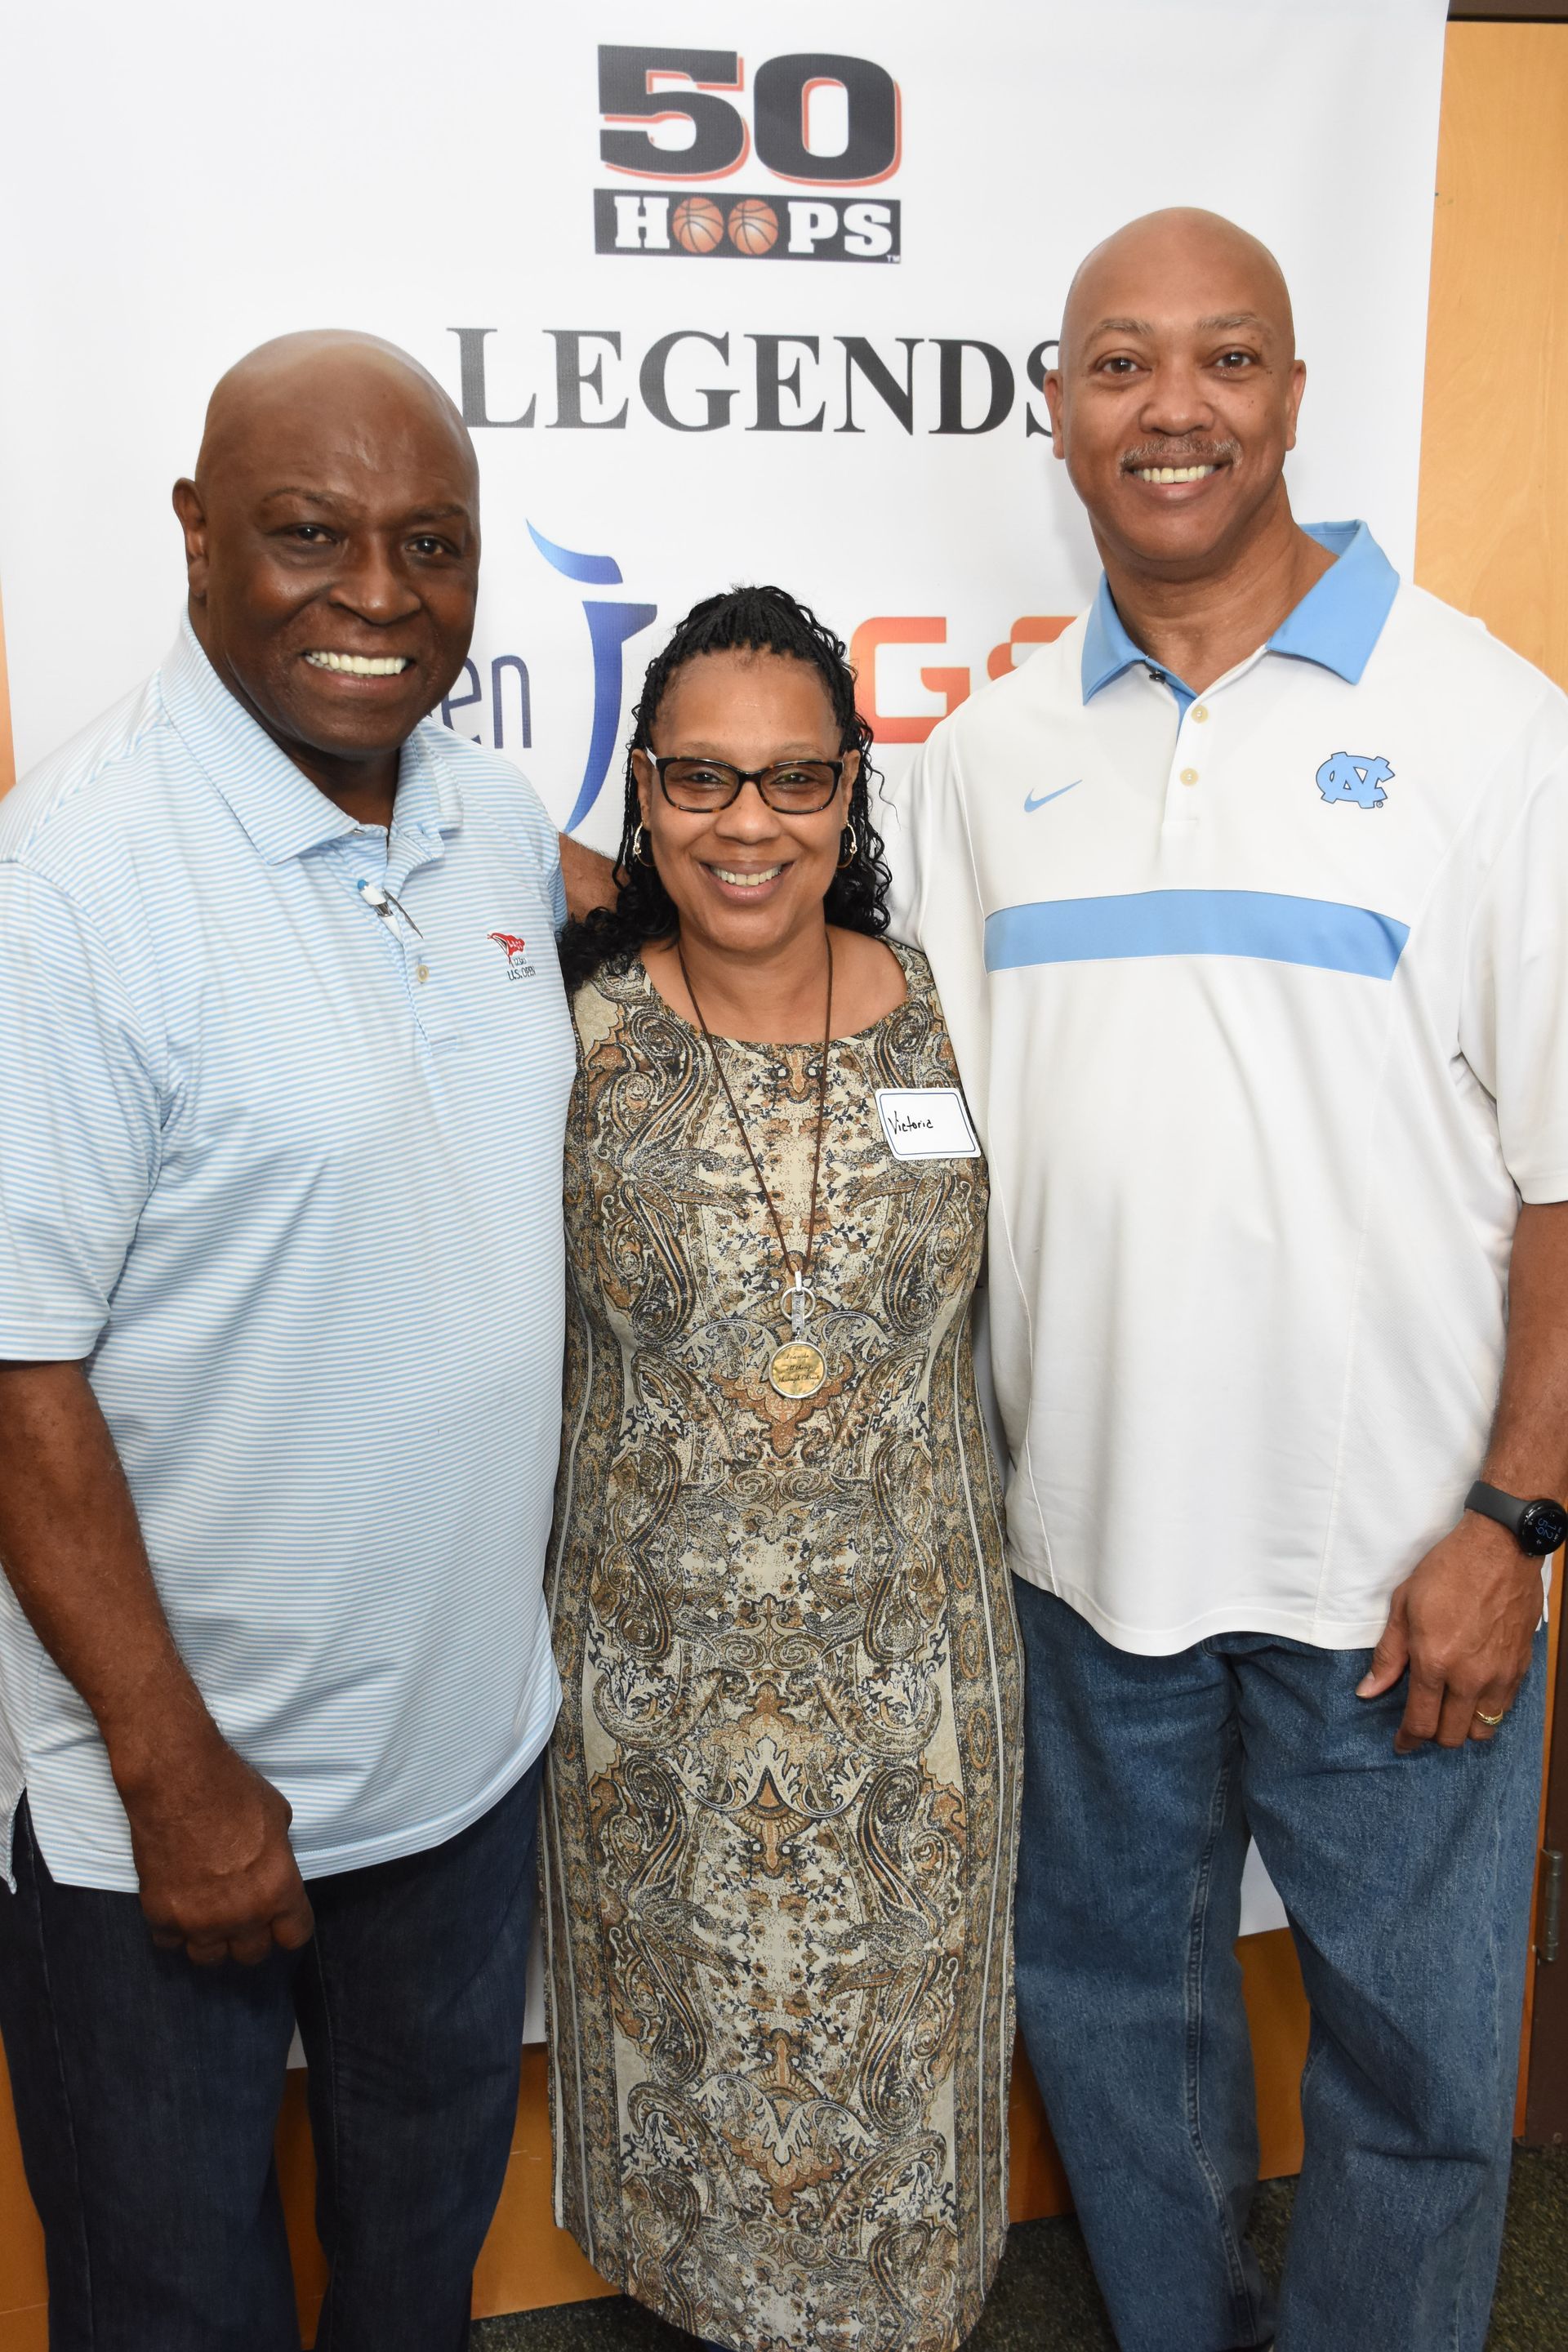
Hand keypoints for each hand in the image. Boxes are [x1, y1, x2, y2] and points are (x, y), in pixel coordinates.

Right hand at [114, 1729, 314, 1964]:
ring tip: (210, 1919)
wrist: (177, 1780)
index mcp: (278, 1890)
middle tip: (244, 1916)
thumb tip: (270, 1868)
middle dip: (252, 1937)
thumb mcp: (277, 1819)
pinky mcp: (160, 1915)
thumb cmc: (233, 1789)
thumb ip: (276, 1857)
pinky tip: (178, 1908)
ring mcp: (198, 1920)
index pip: (295, 1937)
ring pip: (210, 1959)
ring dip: (213, 1941)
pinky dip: (175, 1931)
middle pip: (253, 1955)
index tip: (282, 1920)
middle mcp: (242, 1915)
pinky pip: (170, 1943)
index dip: (289, 1927)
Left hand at [1357, 1513, 1542, 1751]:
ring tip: (1449, 1712)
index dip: (1407, 1739)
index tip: (1401, 1744)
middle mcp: (1470, 1677)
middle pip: (1452, 1735)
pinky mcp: (1520, 1667)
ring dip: (1463, 1728)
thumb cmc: (1448, 1570)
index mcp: (1435, 1662)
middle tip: (1423, 1723)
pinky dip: (1487, 1710)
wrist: (1500, 1548)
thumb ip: (1388, 1654)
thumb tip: (1369, 1690)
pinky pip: (1504, 1708)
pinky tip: (1473, 1695)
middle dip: (1433, 1736)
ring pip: (1482, 1729)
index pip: (1421, 1722)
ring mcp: (1499, 1674)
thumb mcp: (1404, 1605)